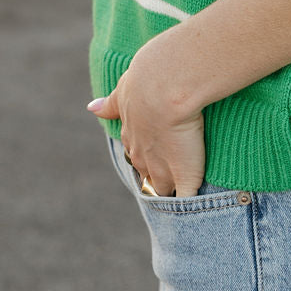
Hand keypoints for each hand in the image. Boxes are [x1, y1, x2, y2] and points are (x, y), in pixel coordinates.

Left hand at [86, 36, 206, 197]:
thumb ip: (110, 104)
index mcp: (130, 136)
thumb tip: (91, 108)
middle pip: (147, 176)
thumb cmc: (146, 80)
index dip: (146, 158)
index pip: (136, 154)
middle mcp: (142, 156)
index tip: (154, 158)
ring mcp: (162, 169)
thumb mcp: (123, 90)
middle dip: (155, 179)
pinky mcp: (184, 176)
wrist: (163, 86)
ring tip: (182, 199)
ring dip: (171, 193)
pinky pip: (186, 199)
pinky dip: (191, 206)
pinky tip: (199, 209)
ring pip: (163, 190)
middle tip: (168, 179)